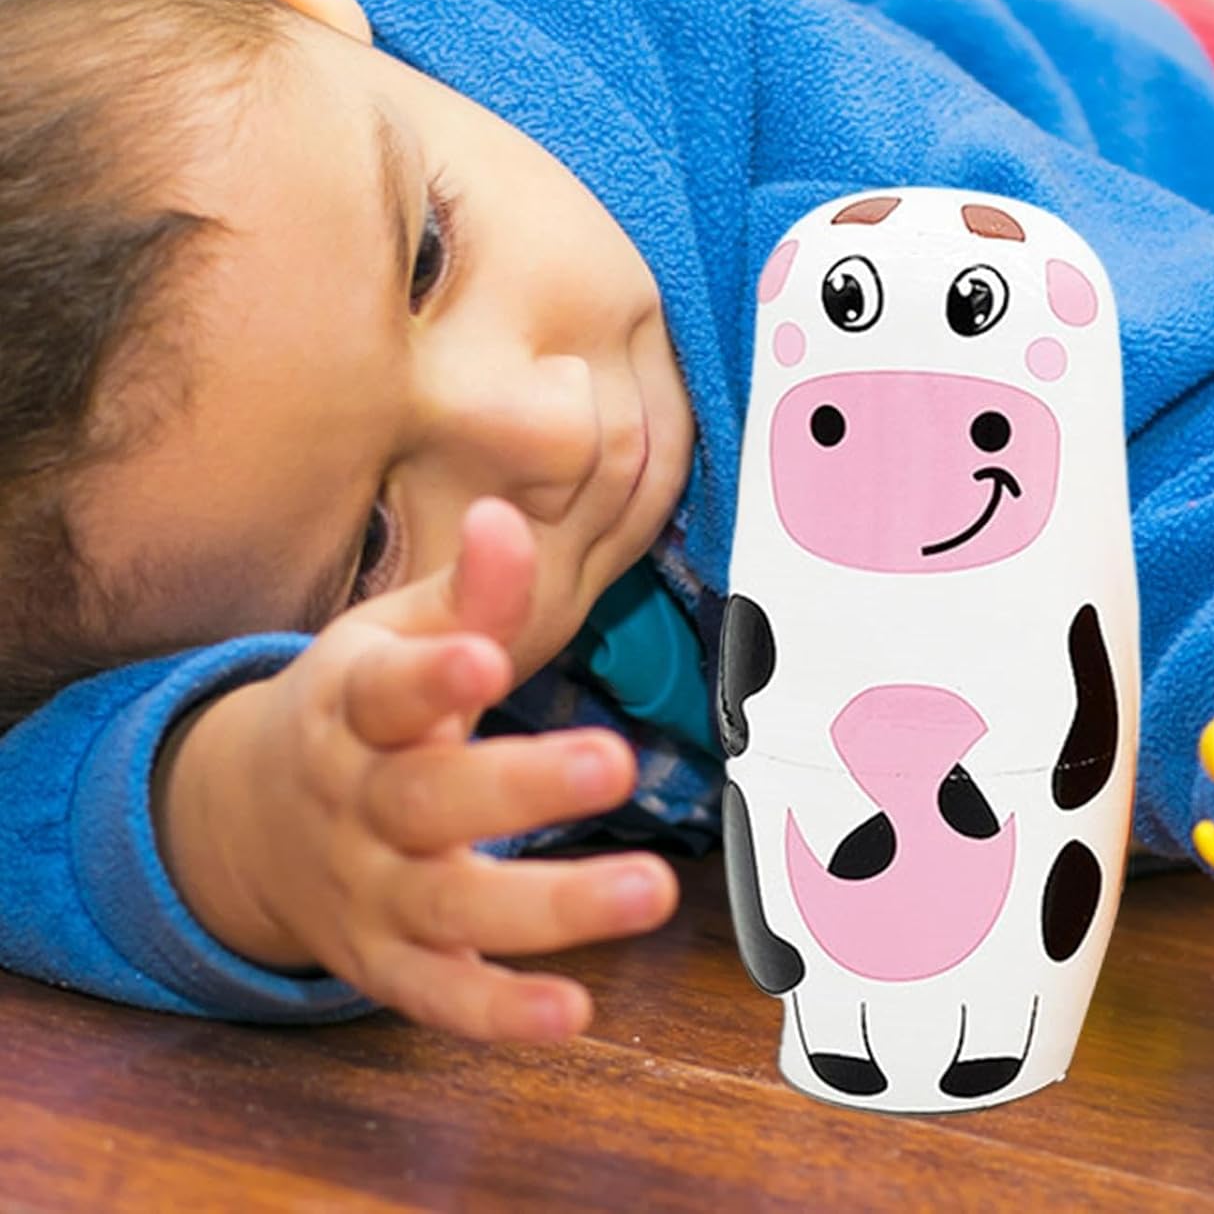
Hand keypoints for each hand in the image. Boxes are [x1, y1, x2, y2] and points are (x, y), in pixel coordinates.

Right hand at [157, 497, 678, 1041]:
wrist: (248, 816)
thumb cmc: (354, 708)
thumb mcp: (391, 638)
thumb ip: (467, 593)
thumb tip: (507, 517)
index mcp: (351, 708)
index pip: (386, 693)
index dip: (432, 676)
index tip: (486, 657)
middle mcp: (354, 803)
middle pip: (429, 801)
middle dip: (519, 786)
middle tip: (612, 763)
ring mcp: (367, 890)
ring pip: (452, 906)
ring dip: (550, 906)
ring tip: (649, 891)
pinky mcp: (384, 961)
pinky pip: (438, 997)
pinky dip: (498, 1013)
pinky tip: (572, 1013)